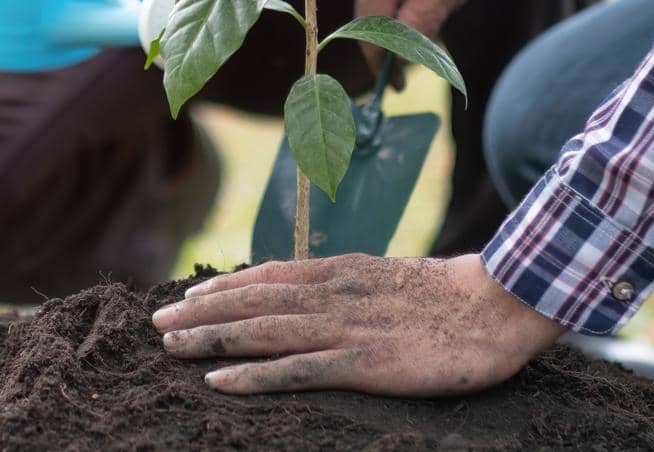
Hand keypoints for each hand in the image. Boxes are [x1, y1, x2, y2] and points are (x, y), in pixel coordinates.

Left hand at [153, 253, 564, 395]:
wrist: (496, 304)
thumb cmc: (451, 296)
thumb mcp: (390, 279)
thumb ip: (352, 285)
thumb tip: (317, 291)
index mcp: (341, 272)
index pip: (269, 276)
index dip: (224, 287)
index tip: (189, 296)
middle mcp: (333, 294)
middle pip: (252, 301)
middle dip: (202, 312)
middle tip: (157, 322)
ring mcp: (344, 328)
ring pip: (262, 331)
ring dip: (211, 339)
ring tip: (170, 345)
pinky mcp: (362, 362)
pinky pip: (295, 370)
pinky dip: (253, 374)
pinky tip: (219, 382)